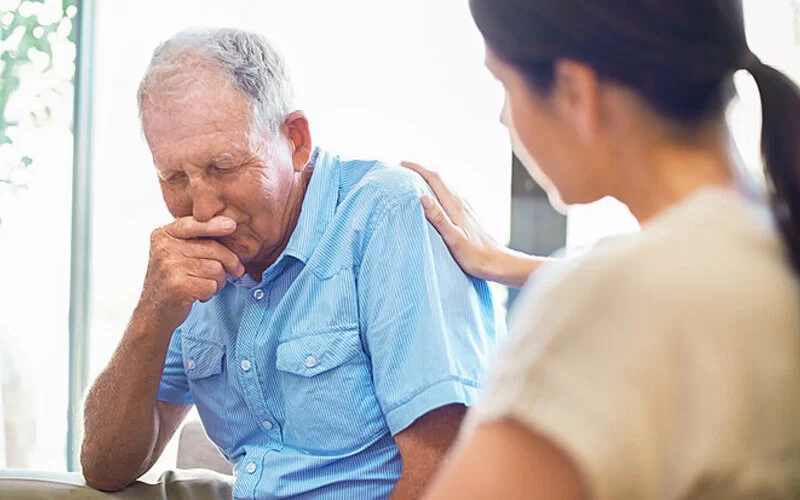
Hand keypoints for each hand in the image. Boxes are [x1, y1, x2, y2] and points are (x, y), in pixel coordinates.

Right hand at [138, 215, 244, 329]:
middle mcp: (164, 247)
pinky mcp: (178, 285)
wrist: (152, 312)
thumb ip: (195, 239)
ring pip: (216, 268)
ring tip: (204, 285)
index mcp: (163, 235)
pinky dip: (210, 293)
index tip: (231, 225)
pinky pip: (211, 285)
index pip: (194, 224)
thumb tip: (230, 226)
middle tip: (235, 271)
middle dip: (229, 262)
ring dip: (218, 281)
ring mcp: (170, 266)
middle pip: (213, 248)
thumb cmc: (172, 280)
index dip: (214, 225)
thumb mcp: (176, 253)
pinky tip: (198, 295)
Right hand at [402, 162, 546, 286]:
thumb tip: (422, 196)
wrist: (497, 263)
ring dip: (428, 181)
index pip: (434, 179)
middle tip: (402, 170)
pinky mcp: (467, 215)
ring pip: (444, 187)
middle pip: (439, 179)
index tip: (401, 164)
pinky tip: (433, 200)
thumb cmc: (475, 255)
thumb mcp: (453, 238)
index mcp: (455, 205)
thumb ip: (438, 218)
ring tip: (413, 182)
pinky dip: (436, 192)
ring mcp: (465, 208)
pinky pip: (449, 196)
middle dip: (420, 171)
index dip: (417, 169)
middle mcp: (461, 202)